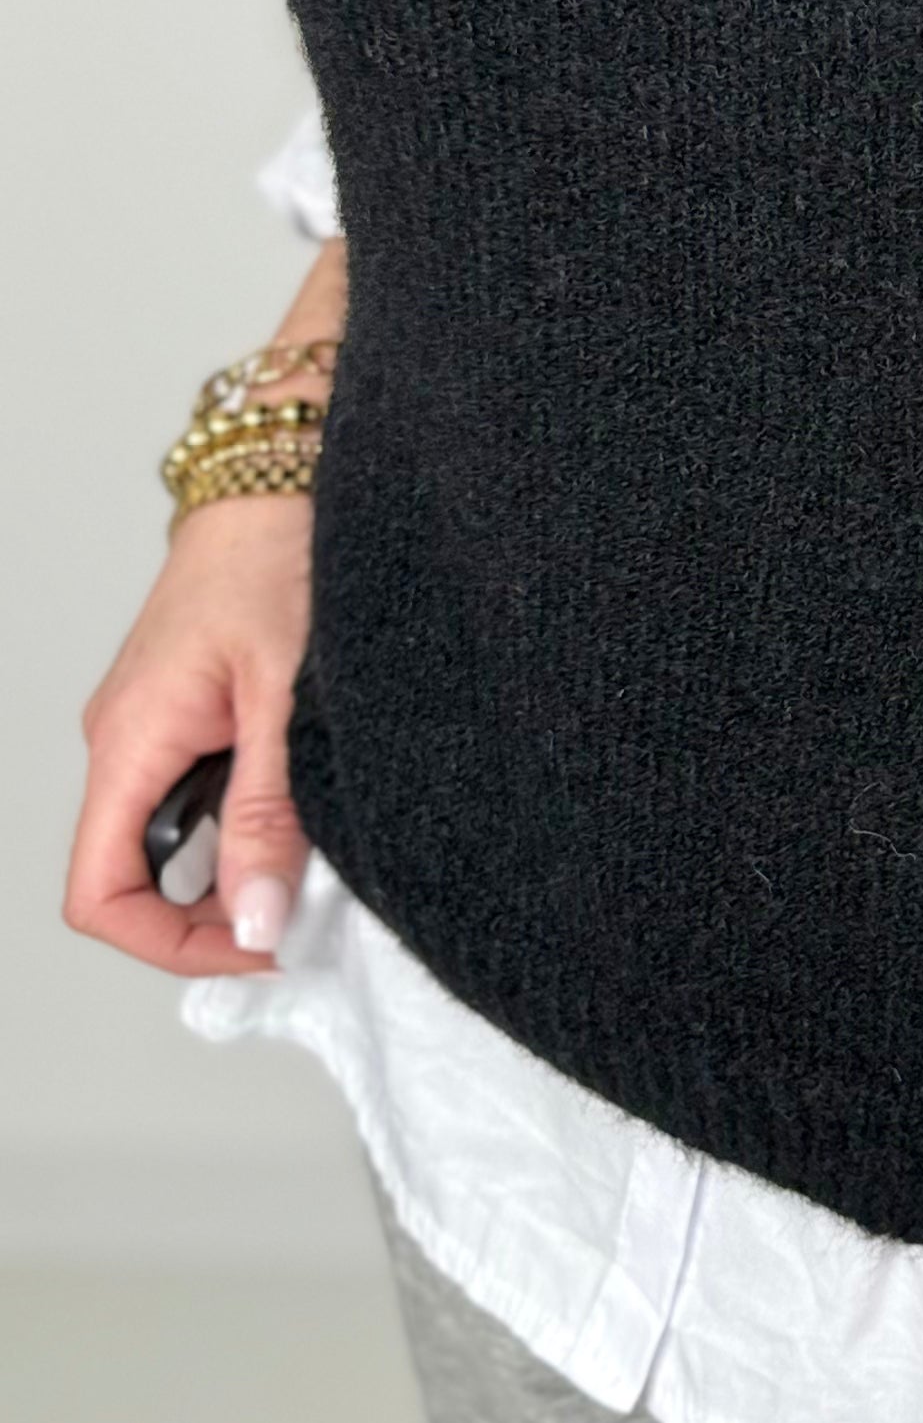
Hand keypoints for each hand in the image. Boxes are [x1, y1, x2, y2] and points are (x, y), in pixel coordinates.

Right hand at [66, 498, 315, 975]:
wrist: (286, 475)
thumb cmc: (281, 556)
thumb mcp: (290, 699)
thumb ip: (271, 812)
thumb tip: (259, 918)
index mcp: (130, 743)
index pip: (101, 894)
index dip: (174, 944)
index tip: (262, 946)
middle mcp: (126, 744)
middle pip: (138, 881)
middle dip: (220, 913)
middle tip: (312, 906)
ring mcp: (153, 731)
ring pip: (177, 843)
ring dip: (244, 865)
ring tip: (322, 850)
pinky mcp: (188, 714)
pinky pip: (202, 798)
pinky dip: (254, 821)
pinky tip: (310, 806)